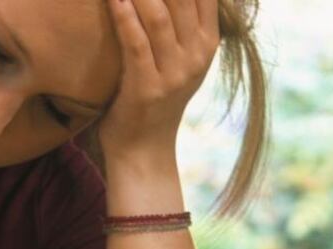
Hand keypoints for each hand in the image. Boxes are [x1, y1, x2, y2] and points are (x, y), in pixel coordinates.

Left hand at [100, 0, 219, 158]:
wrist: (142, 149)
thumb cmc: (151, 98)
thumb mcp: (178, 60)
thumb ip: (180, 25)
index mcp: (208, 43)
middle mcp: (197, 55)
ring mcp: (175, 72)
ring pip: (159, 15)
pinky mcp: (148, 86)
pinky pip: (136, 42)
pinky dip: (125, 15)